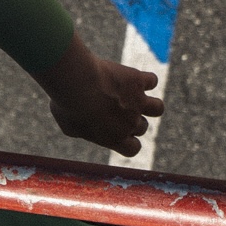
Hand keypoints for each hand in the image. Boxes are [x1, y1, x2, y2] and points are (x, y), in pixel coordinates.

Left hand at [40, 34, 163, 156]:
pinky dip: (144, 79)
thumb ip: (80, 131)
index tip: (118, 132)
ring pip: (158, 108)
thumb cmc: (67, 105)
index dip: (129, 141)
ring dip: (149, 104)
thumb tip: (81, 129)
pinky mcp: (138, 81)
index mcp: (115, 139)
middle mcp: (130, 123)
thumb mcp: (68, 126)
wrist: (77, 83)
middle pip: (142, 127)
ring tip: (136, 97)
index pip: (134, 149)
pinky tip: (131, 76)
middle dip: (131, 119)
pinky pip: (151, 80)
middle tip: (115, 108)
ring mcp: (137, 102)